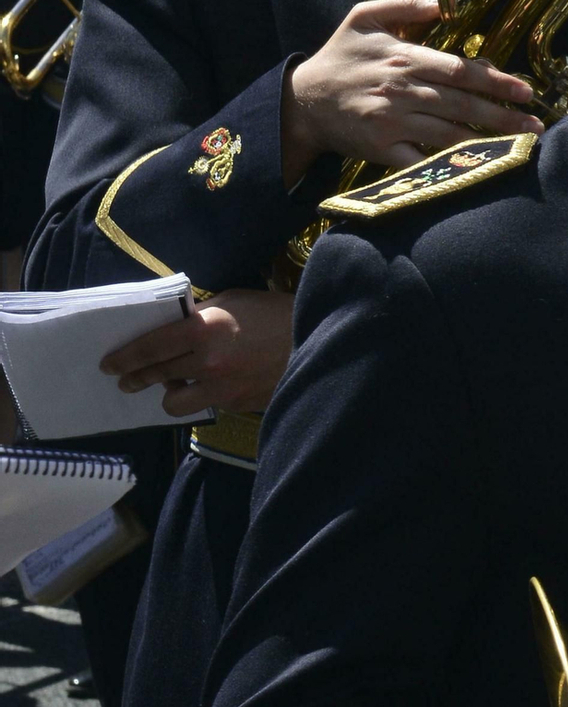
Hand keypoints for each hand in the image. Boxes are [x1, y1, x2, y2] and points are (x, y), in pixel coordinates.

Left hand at [101, 289, 296, 417]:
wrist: (319, 340)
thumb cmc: (274, 312)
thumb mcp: (233, 301)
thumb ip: (199, 315)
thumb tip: (171, 328)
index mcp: (205, 329)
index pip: (151, 347)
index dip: (125, 357)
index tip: (109, 365)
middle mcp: (209, 362)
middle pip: (157, 375)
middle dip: (136, 378)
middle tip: (126, 380)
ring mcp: (224, 388)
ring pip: (176, 403)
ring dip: (171, 393)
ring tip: (175, 384)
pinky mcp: (238, 405)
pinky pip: (208, 404)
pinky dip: (205, 394)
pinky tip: (215, 383)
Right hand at [280, 0, 536, 181]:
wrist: (303, 101)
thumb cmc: (340, 56)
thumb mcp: (365, 17)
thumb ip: (406, 4)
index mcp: (404, 58)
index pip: (461, 70)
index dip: (496, 81)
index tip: (525, 91)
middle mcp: (402, 91)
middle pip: (463, 105)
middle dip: (504, 116)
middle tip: (536, 124)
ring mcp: (392, 123)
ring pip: (449, 134)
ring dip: (487, 141)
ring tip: (520, 146)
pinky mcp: (383, 150)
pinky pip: (423, 161)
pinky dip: (449, 165)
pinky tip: (476, 167)